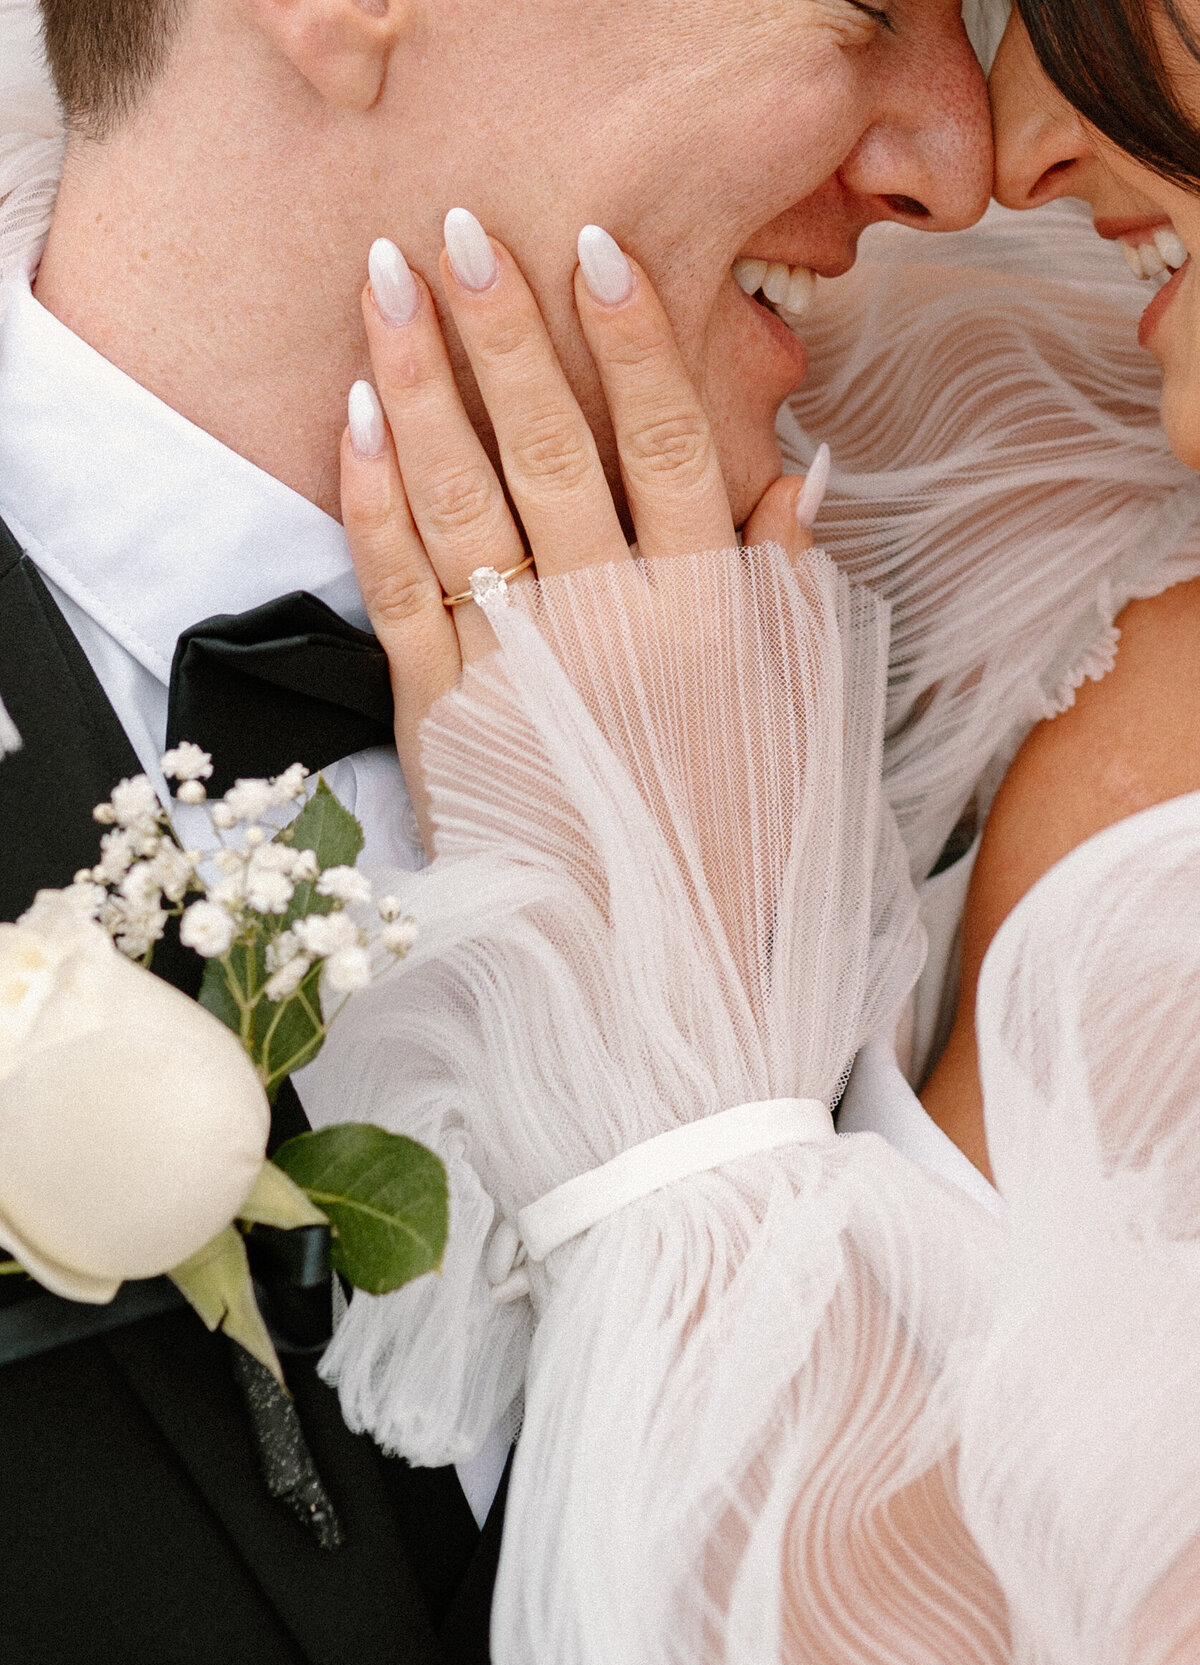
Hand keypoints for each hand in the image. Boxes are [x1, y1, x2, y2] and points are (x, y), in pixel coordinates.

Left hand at [340, 210, 828, 847]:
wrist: (658, 976)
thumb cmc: (739, 848)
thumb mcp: (796, 718)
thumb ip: (791, 593)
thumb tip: (795, 474)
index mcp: (708, 619)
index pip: (670, 445)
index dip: (634, 342)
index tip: (595, 249)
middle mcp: (611, 628)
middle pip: (551, 449)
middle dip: (503, 331)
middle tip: (459, 232)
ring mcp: (518, 668)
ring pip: (462, 499)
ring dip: (421, 384)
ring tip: (389, 287)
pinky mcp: (441, 717)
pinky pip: (398, 590)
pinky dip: (372, 502)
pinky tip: (352, 421)